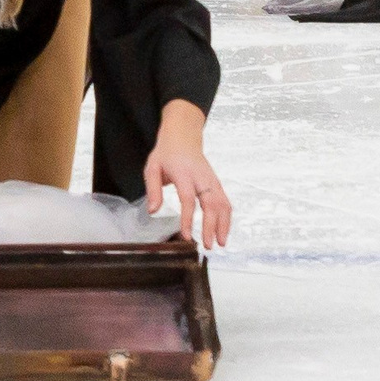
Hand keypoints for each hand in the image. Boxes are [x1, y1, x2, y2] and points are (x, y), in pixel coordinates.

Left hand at [144, 100, 230, 248]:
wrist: (183, 135)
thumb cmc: (166, 153)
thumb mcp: (153, 168)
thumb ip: (153, 189)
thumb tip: (153, 211)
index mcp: (184, 173)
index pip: (188, 199)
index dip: (188, 219)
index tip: (186, 236)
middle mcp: (201, 177)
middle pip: (211, 203)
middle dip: (211, 226)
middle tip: (208, 245)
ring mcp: (211, 180)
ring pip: (223, 203)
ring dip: (224, 224)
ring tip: (221, 243)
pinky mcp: (216, 183)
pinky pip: (225, 201)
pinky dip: (227, 217)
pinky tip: (224, 230)